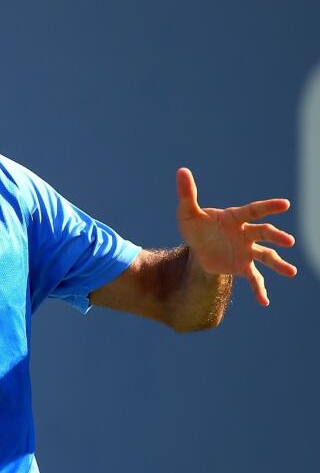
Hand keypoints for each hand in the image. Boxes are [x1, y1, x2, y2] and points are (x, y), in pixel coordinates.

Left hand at [176, 167, 296, 305]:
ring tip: (291, 272)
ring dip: (279, 264)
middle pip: (265, 234)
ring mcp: (247, 250)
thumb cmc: (196, 225)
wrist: (198, 247)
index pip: (254, 210)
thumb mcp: (188, 212)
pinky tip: (265, 302)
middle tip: (289, 241)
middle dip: (277, 237)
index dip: (269, 207)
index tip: (285, 204)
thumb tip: (181, 170)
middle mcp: (246, 233)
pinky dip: (260, 290)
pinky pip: (254, 279)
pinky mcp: (243, 266)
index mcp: (236, 218)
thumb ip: (187, 193)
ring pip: (266, 257)